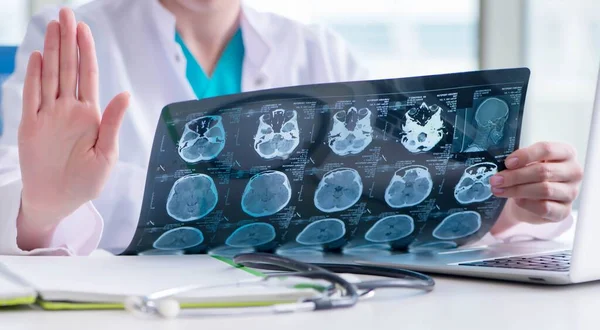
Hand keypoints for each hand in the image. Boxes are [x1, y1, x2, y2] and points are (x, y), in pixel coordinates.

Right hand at [16, 8, 128, 248]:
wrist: (58, 200)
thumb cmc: (86, 182)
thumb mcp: (106, 154)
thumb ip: (113, 123)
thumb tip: (124, 93)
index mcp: (91, 115)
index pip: (88, 76)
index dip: (86, 51)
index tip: (83, 28)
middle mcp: (69, 109)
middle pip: (69, 68)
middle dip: (68, 41)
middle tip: (65, 13)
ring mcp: (48, 115)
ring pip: (50, 76)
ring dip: (51, 51)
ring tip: (52, 27)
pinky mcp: (30, 125)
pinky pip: (32, 96)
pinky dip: (34, 77)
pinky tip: (38, 57)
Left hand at [490, 141, 582, 227]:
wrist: (531, 201)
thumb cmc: (530, 177)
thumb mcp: (526, 164)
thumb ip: (519, 162)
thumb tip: (505, 166)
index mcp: (565, 153)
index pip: (547, 149)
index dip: (525, 155)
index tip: (507, 162)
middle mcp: (573, 172)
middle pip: (543, 171)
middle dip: (515, 176)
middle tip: (496, 180)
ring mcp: (571, 192)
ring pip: (544, 190)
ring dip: (516, 190)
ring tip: (499, 190)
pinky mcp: (564, 211)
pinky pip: (544, 207)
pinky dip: (526, 203)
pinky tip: (516, 200)